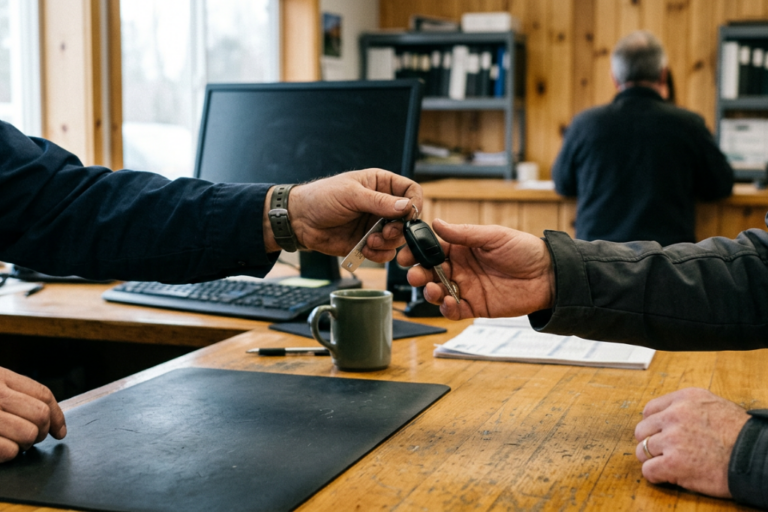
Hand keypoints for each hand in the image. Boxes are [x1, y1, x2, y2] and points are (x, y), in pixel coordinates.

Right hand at [0, 366, 66, 461]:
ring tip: (12, 442)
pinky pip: (9, 450)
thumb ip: (16, 394)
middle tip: (31, 438)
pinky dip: (9, 454)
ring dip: (24, 444)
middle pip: (41, 414)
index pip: (43, 394)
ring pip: (29, 433)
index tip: (60, 431)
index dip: (57, 415)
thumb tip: (50, 420)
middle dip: (41, 431)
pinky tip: (1, 449)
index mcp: (1, 377)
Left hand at [264, 169, 421, 261]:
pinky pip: (385, 253)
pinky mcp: (368, 243)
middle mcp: (382, 205)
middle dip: (400, 228)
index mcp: (381, 185)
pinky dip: (380, 254)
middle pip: (408, 219)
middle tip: (386, 232)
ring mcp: (376, 225)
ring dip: (388, 243)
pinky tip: (366, 249)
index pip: (411, 191)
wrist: (300, 220)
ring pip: (398, 239)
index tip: (408, 215)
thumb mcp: (351, 194)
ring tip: (370, 241)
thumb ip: (380, 201)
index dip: (414, 203)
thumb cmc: (321, 198)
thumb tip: (406, 207)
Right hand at [397, 219, 554, 319]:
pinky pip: (454, 310)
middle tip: (415, 275)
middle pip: (430, 272)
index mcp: (461, 248)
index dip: (416, 252)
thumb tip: (437, 223)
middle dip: (418, 274)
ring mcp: (466, 288)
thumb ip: (464, 233)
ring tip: (432, 289)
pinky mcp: (475, 306)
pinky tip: (447, 303)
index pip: (432, 249)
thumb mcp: (493, 236)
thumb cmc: (524, 250)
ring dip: (429, 291)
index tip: (406, 255)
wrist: (548, 276)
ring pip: (438, 292)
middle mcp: (460, 268)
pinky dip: (447, 309)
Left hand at [634, 387, 749, 497]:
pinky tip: (667, 475)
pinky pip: (648, 470)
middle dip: (651, 442)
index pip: (650, 410)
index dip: (654, 425)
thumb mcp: (714, 406)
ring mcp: (672, 439)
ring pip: (642, 450)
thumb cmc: (740, 435)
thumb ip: (688, 407)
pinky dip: (655, 475)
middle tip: (665, 451)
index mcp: (685, 399)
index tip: (661, 434)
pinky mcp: (673, 463)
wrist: (755, 456)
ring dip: (653, 459)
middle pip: (642, 430)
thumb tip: (667, 416)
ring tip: (669, 464)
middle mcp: (675, 415)